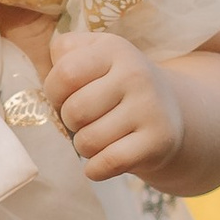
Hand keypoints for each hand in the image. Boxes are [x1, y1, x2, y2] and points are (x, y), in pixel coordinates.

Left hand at [45, 28, 186, 184]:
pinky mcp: (158, 141)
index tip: (66, 97)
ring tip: (99, 137)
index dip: (55, 93)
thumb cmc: (116, 84)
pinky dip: (96, 169)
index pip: (65, 74)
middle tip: (86, 120)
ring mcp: (149, 108)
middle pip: (74, 111)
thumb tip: (49, 57)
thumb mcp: (95, 55)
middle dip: (70, 122)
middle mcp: (136, 74)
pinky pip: (108, 163)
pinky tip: (102, 161)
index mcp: (114, 49)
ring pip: (88, 141)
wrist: (170, 111)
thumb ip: (65, 50)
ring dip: (85, 146)